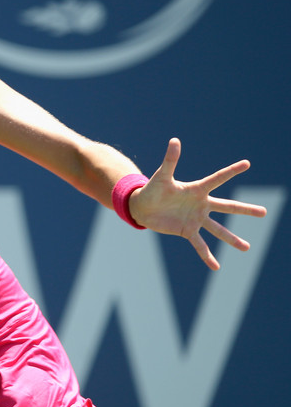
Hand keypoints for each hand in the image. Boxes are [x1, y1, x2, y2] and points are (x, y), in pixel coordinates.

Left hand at [130, 138, 267, 269]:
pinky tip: (216, 267)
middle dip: (245, 210)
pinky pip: (199, 245)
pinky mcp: (187, 231)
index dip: (231, 171)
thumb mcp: (162, 176)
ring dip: (232, 239)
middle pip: (227, 207)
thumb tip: (175, 140)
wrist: (142, 207)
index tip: (247, 163)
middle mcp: (201, 204)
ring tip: (246, 247)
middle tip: (265, 213)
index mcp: (196, 189)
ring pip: (218, 229)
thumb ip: (170, 160)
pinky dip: (207, 256)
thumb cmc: (152, 189)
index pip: (217, 178)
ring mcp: (196, 219)